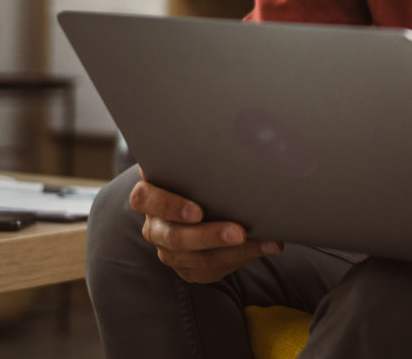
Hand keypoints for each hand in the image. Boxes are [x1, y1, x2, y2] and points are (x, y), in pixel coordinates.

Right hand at [129, 172, 281, 283]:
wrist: (201, 205)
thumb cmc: (196, 179)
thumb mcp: (190, 168)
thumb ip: (194, 161)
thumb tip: (220, 141)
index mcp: (148, 197)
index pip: (144, 200)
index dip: (169, 206)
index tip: (198, 211)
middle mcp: (155, 228)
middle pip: (175, 238)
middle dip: (210, 236)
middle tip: (239, 232)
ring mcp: (170, 253)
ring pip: (199, 259)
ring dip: (235, 252)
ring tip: (265, 242)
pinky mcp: (188, 270)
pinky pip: (215, 270)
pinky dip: (245, 257)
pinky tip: (267, 247)